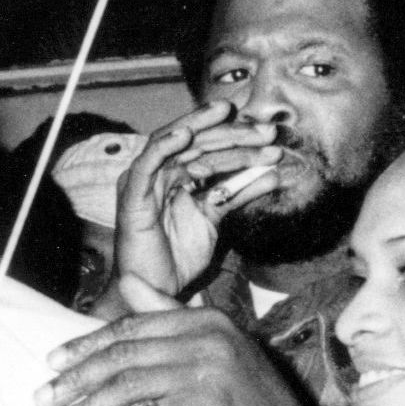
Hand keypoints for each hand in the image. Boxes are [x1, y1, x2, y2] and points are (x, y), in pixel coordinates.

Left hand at [41, 274, 335, 405]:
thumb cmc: (245, 403)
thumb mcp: (211, 350)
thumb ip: (169, 315)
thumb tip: (128, 280)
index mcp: (203, 319)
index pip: (132, 327)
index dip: (87, 345)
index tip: (52, 363)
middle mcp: (207, 338)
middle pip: (124, 355)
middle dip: (77, 378)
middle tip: (44, 398)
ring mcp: (208, 372)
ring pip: (128, 386)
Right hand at [108, 103, 285, 302]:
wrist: (157, 290)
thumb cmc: (178, 257)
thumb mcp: (215, 218)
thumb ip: (237, 193)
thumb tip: (272, 174)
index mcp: (176, 175)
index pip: (209, 148)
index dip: (240, 140)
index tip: (271, 137)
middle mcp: (160, 173)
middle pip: (197, 142)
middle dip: (232, 133)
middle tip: (266, 131)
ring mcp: (144, 182)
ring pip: (174, 144)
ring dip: (203, 131)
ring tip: (229, 115)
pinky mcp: (132, 196)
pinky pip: (146, 164)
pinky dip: (164, 147)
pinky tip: (185, 135)